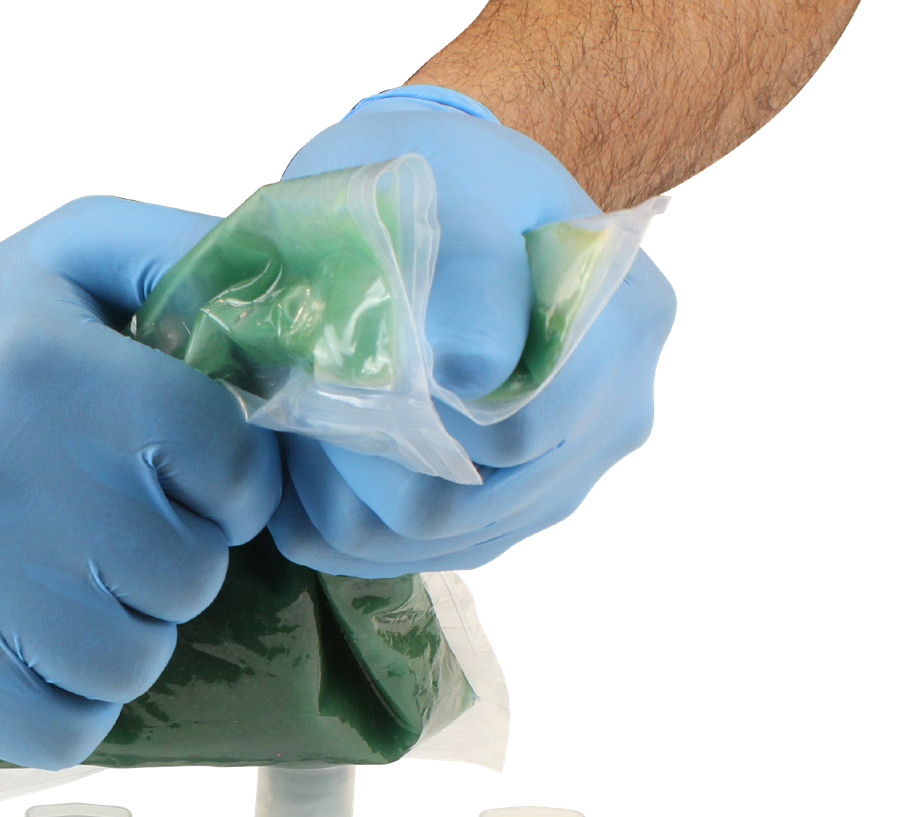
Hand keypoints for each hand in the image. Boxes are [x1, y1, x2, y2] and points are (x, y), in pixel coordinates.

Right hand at [0, 200, 280, 768]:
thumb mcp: (75, 251)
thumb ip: (184, 255)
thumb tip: (291, 306)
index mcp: (45, 362)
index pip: (224, 461)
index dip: (234, 484)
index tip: (197, 480)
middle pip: (185, 575)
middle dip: (180, 560)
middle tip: (129, 531)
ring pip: (130, 661)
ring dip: (134, 635)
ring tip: (88, 586)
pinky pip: (57, 735)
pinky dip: (76, 707)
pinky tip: (52, 650)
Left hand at [266, 87, 674, 574]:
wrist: (447, 193)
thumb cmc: (436, 172)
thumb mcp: (441, 177)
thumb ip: (464, 265)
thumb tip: (472, 373)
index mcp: (621, 324)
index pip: (503, 433)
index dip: (393, 419)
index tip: (317, 369)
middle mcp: (615, 414)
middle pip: (460, 509)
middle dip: (351, 467)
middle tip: (282, 408)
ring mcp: (569, 473)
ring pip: (433, 546)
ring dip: (340, 502)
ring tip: (288, 433)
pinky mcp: (518, 510)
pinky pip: (427, 555)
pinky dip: (353, 526)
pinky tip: (306, 473)